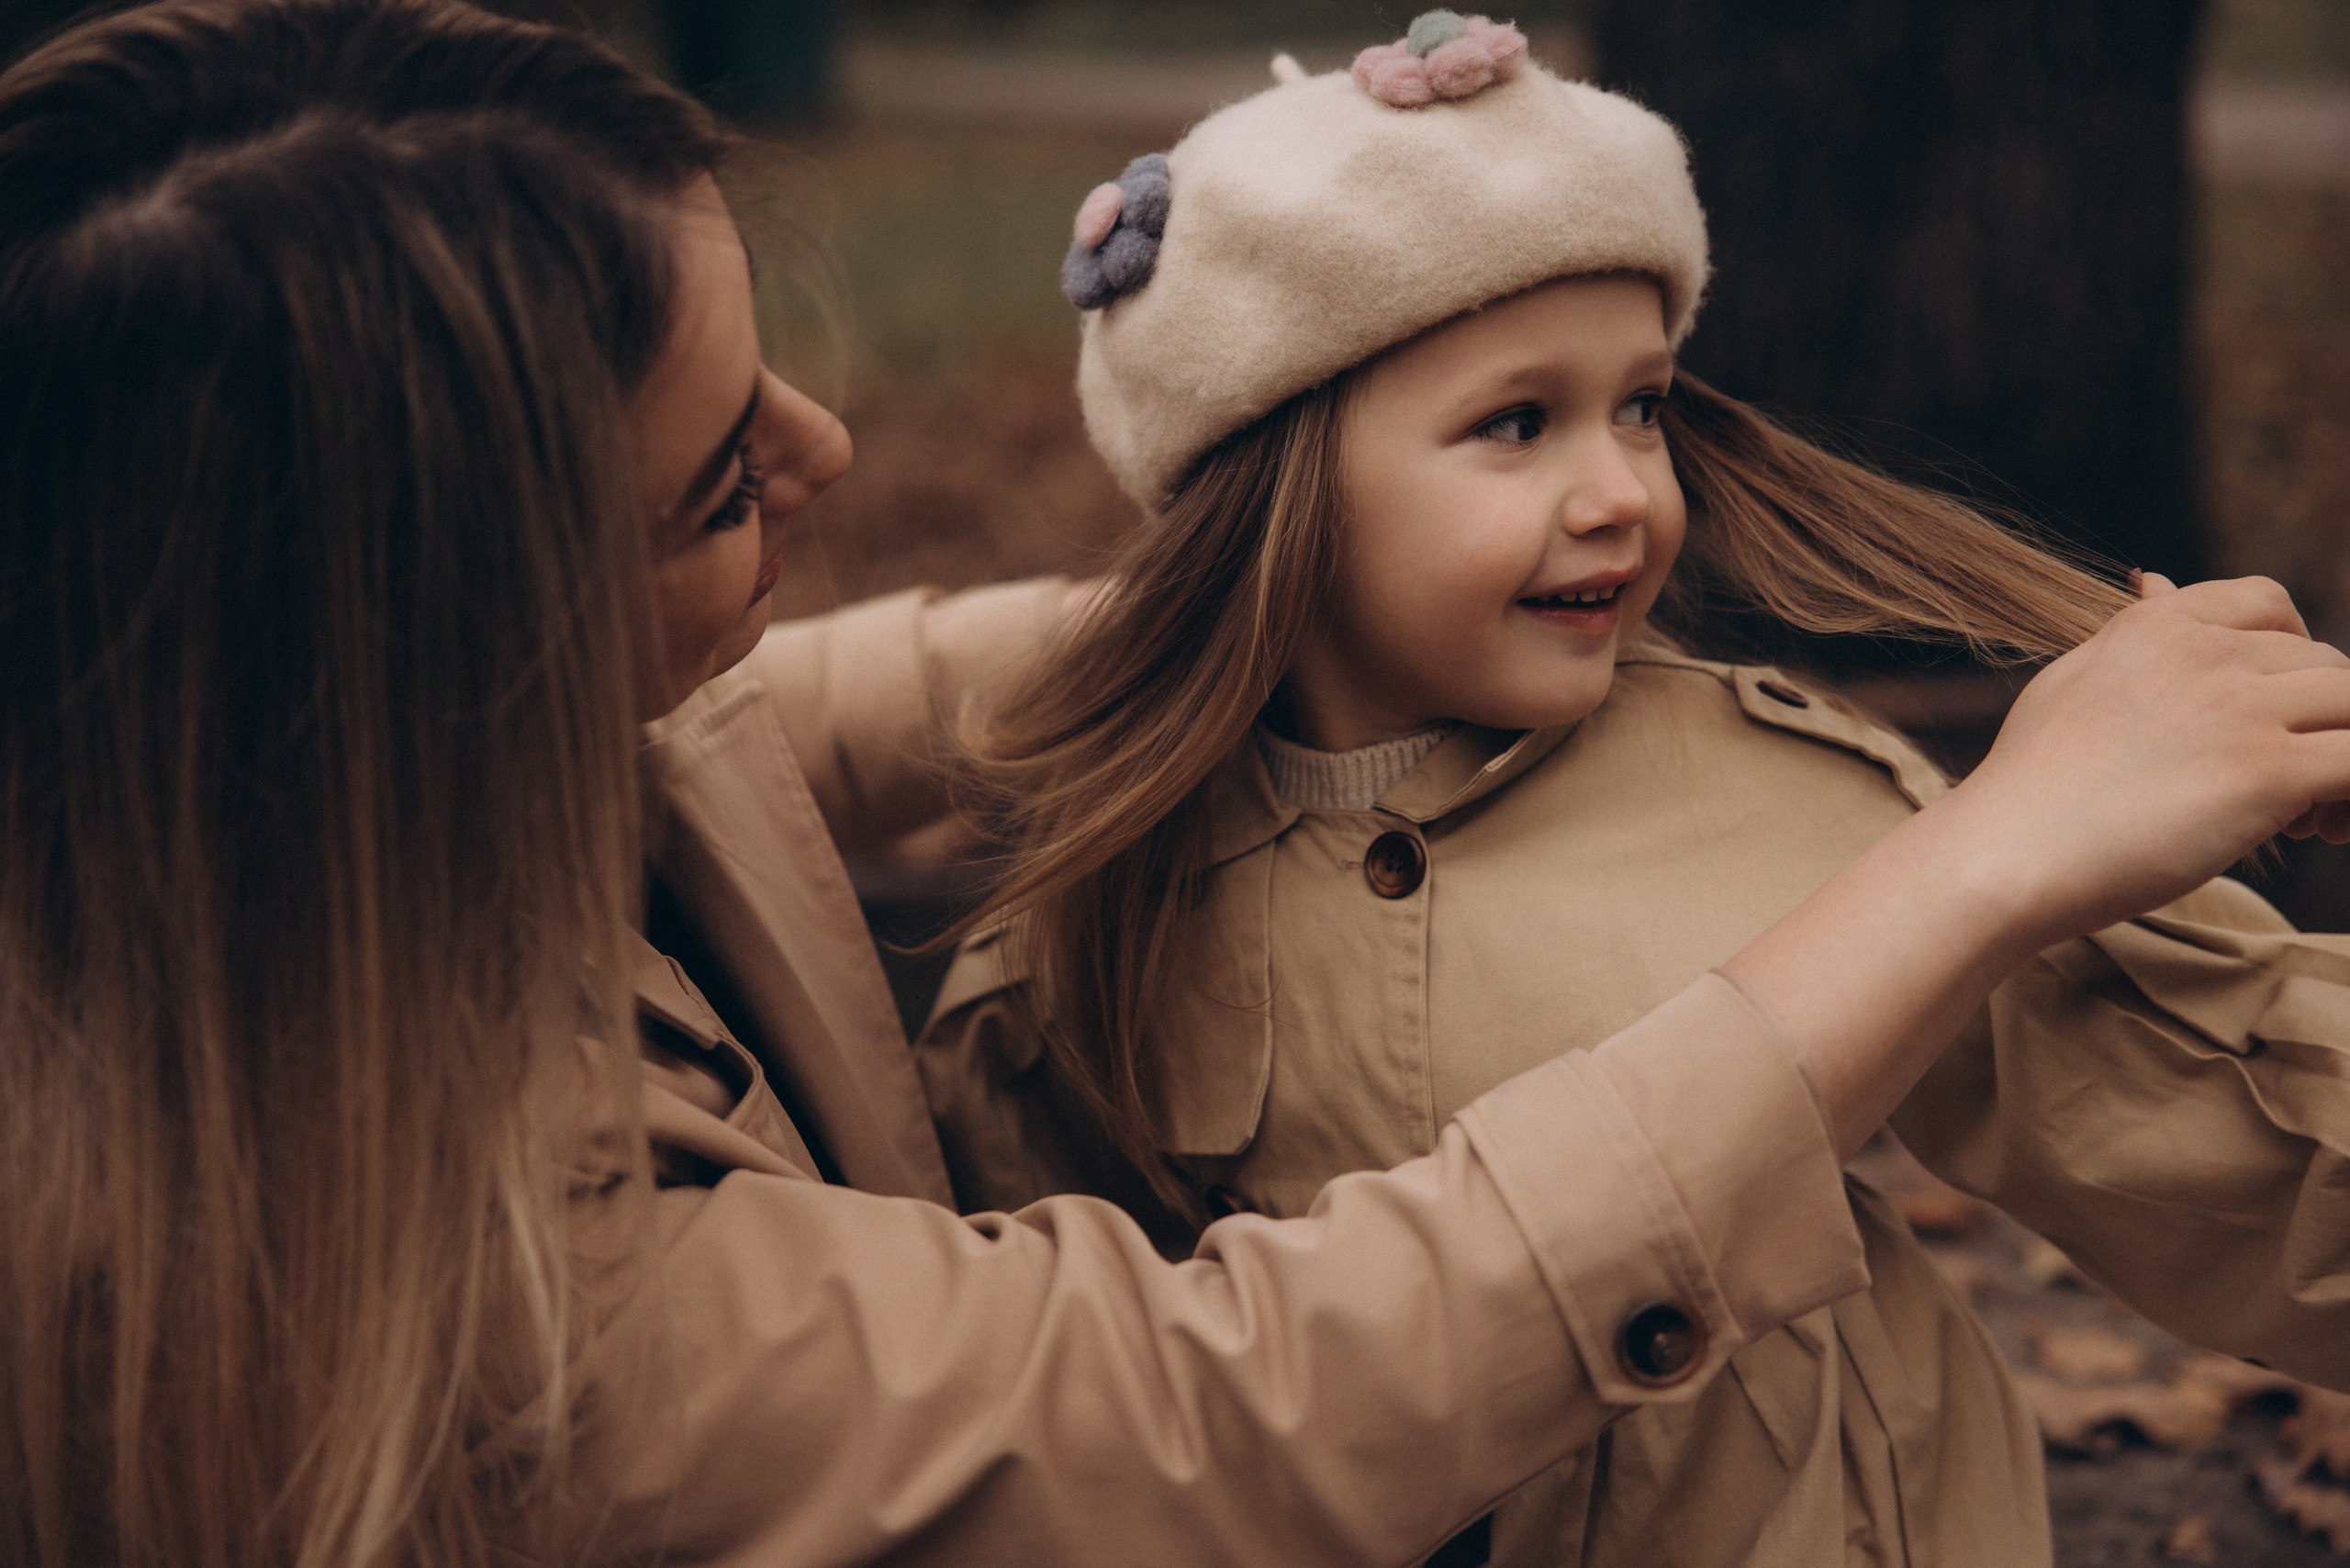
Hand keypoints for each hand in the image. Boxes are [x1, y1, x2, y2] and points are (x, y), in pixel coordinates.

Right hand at [1950, 573, 2349, 944]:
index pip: (2267, 602)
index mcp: (2155, 626)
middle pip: (2323, 663)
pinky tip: (2318, 830)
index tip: (2270, 710)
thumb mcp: (2071, 682)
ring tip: (2307, 815)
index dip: (2290, 653)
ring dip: (2344, 753)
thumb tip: (2154, 581)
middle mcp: (2204, 653)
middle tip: (2286, 789)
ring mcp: (2239, 709)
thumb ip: (2128, 636)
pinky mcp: (2267, 771)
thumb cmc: (2027, 787)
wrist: (2003, 853)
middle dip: (2318, 721)